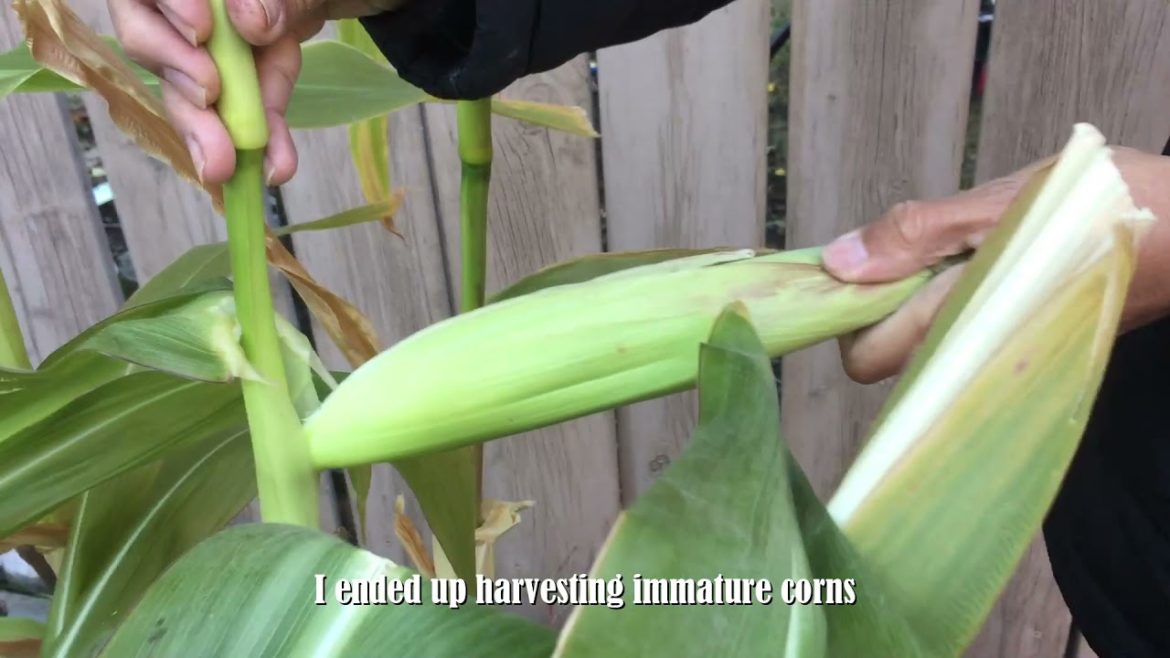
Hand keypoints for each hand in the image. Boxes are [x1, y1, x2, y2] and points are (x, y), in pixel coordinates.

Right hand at [109, 0, 404, 184]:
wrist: (324, 3)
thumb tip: (250, 22)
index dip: (168, 7)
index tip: (202, 32)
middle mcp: (175, 14)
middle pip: (148, 41)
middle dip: (178, 77)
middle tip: (206, 100)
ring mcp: (200, 56)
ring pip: (186, 93)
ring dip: (208, 130)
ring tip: (224, 164)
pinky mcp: (232, 96)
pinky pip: (239, 121)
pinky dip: (262, 144)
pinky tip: (275, 166)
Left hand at [822, 146, 1169, 383]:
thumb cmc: (1108, 205)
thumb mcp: (1004, 201)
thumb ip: (919, 232)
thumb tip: (840, 263)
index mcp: (961, 317)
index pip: (866, 356)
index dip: (851, 312)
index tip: (861, 270)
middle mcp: (977, 354)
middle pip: (887, 363)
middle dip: (880, 314)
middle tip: (908, 259)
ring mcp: (1002, 359)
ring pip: (924, 354)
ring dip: (917, 310)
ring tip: (949, 261)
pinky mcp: (1025, 350)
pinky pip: (962, 346)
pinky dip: (951, 313)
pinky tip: (977, 276)